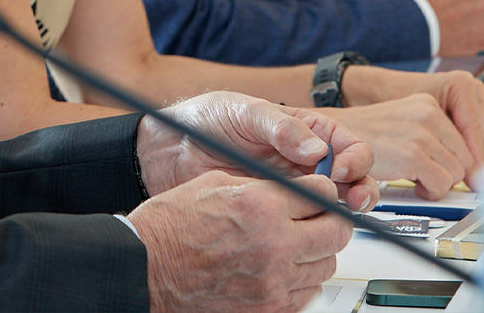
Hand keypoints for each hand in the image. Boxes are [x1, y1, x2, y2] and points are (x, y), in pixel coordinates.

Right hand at [130, 171, 351, 312]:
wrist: (146, 269)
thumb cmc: (169, 227)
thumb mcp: (213, 184)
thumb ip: (260, 186)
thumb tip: (292, 188)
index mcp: (261, 206)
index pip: (322, 193)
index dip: (322, 188)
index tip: (318, 190)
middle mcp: (274, 245)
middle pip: (337, 232)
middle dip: (331, 219)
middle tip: (318, 216)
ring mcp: (274, 283)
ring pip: (326, 265)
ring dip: (316, 251)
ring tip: (294, 244)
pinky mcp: (270, 309)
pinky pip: (308, 293)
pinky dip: (301, 279)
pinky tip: (281, 268)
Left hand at [135, 91, 375, 210]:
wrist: (170, 149)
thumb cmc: (207, 120)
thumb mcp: (245, 113)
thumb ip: (280, 128)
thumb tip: (317, 149)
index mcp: (306, 131)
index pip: (350, 146)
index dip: (355, 159)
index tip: (340, 169)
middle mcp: (305, 162)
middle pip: (353, 180)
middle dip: (362, 190)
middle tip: (354, 201)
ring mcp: (293, 188)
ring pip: (334, 206)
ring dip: (343, 212)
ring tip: (335, 216)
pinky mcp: (275, 211)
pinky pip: (303, 222)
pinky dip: (313, 227)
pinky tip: (306, 227)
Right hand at [336, 65, 483, 196]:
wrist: (333, 139)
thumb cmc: (368, 136)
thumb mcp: (408, 127)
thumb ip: (440, 141)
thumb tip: (478, 172)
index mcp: (428, 104)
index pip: (470, 141)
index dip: (464, 164)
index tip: (464, 175)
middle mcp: (428, 114)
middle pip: (468, 159)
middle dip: (451, 174)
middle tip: (428, 175)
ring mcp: (421, 133)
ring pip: (458, 174)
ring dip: (439, 183)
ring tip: (416, 176)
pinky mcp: (412, 154)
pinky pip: (441, 184)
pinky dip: (430, 191)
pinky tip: (412, 183)